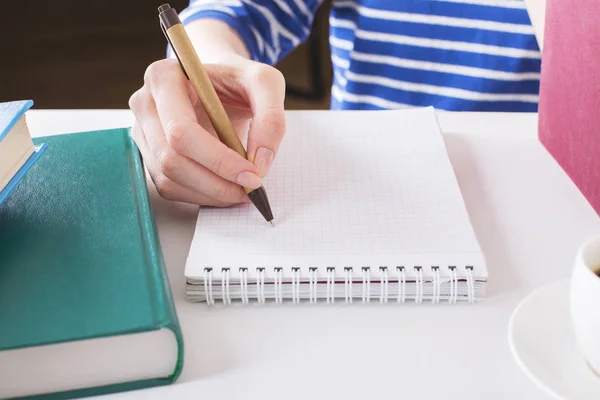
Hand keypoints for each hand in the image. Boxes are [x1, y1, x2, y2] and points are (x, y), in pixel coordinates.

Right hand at [129, 56, 285, 206]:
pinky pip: (171, 187)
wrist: (222, 85)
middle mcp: (145, 104)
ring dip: (210, 193)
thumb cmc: (239, 80)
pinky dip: (202, 196)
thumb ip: (270, 118)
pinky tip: (225, 188)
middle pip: (171, 159)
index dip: (218, 160)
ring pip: (169, 178)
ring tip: (242, 190)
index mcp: (164, 77)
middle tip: (251, 189)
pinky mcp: (150, 155)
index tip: (252, 174)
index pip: (182, 131)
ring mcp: (144, 132)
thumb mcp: (265, 83)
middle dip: (216, 182)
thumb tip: (260, 163)